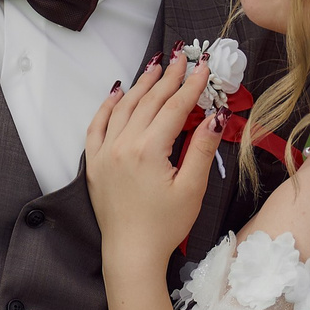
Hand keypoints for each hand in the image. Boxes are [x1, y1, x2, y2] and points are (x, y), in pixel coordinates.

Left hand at [84, 50, 219, 266]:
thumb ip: (202, 149)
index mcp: (148, 150)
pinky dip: (107, 106)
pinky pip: (96, 126)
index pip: (174, 107)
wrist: (131, 252)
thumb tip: (215, 116)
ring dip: (140, 86)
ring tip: (156, 67)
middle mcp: (122, 145)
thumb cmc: (165, 225)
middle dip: (168, 78)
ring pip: (123, 108)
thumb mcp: (192, 188)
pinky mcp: (94, 163)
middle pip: (148, 102)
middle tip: (182, 58)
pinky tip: (116, 92)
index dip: (191, 85)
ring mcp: (104, 152)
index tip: (203, 66)